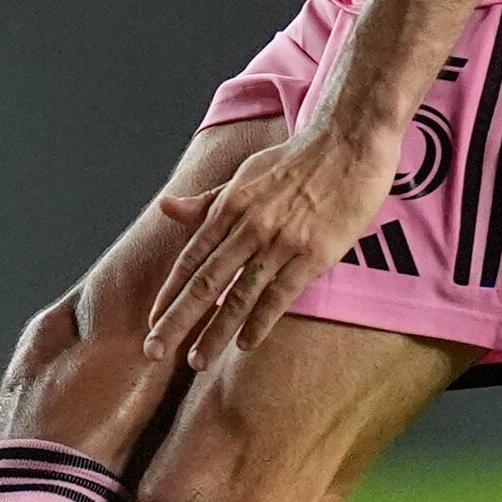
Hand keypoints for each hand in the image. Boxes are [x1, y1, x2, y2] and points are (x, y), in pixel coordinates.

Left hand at [141, 120, 396, 367]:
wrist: (349, 140)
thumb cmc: (297, 159)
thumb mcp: (246, 174)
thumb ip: (208, 201)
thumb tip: (166, 208)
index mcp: (230, 207)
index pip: (190, 259)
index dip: (169, 294)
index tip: (151, 322)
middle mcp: (248, 226)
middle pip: (204, 282)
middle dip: (176, 320)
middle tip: (153, 351)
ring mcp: (281, 242)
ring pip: (239, 296)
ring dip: (214, 331)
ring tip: (197, 360)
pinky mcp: (314, 253)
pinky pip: (280, 295)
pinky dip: (260, 322)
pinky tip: (244, 343)